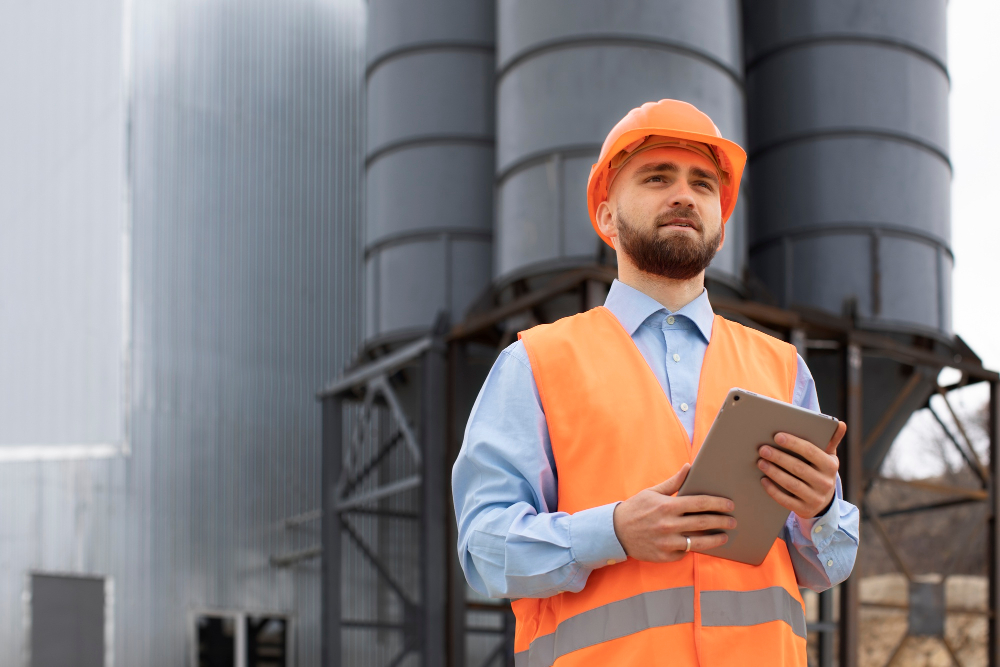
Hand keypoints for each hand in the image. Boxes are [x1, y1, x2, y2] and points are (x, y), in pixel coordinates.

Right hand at [612, 463, 734, 561]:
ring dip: (715, 540)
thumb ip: (674, 482)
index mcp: (667, 506)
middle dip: (722, 521)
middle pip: (703, 523)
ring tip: (724, 537)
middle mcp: (669, 525)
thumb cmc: (635, 509)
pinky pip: (684, 553)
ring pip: (698, 542)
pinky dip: (692, 548)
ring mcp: (667, 542)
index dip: (718, 503)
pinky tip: (699, 544)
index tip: (730, 504)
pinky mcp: (664, 556)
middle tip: (733, 521)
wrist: (615, 532)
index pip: (700, 503)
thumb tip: (689, 467)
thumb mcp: (652, 492)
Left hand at [757, 421, 846, 518]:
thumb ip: (830, 439)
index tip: (777, 436)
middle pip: (799, 468)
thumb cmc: (820, 470)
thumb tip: (841, 424)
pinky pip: (786, 500)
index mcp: (830, 466)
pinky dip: (773, 490)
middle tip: (762, 449)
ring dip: (774, 472)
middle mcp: (825, 483)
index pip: (811, 452)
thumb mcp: (828, 456)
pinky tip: (763, 480)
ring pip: (792, 484)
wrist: (823, 501)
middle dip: (779, 457)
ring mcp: (815, 498)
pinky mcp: (804, 510)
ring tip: (760, 462)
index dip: (794, 444)